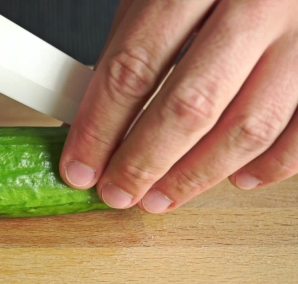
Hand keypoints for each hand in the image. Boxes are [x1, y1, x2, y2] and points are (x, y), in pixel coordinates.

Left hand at [60, 0, 297, 212]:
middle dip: (144, 163)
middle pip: (190, 106)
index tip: (81, 166)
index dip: (100, 128)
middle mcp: (255, 6)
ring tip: (160, 197)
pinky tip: (234, 178)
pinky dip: (268, 166)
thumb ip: (129, 51)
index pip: (134, 69)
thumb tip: (96, 123)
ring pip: (247, 128)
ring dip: (196, 176)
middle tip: (117, 192)